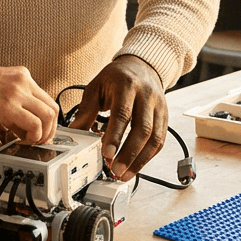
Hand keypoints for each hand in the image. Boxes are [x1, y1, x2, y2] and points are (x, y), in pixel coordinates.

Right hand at [0, 66, 57, 144]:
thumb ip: (13, 104)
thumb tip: (24, 126)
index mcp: (21, 74)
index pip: (45, 99)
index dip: (46, 120)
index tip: (39, 132)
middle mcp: (23, 80)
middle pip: (53, 107)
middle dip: (50, 129)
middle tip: (39, 141)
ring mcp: (17, 92)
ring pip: (48, 116)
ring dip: (43, 134)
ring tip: (30, 143)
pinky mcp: (9, 106)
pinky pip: (35, 125)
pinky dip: (33, 137)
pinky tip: (20, 141)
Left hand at [68, 55, 166, 180]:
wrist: (141, 66)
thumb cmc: (116, 77)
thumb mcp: (97, 86)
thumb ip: (86, 110)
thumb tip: (75, 133)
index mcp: (127, 85)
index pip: (122, 113)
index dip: (115, 136)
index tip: (107, 154)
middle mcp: (147, 95)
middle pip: (143, 128)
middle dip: (129, 153)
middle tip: (115, 170)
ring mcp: (159, 106)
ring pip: (155, 138)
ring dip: (140, 160)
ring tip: (125, 174)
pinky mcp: (165, 116)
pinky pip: (160, 140)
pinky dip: (149, 156)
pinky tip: (136, 166)